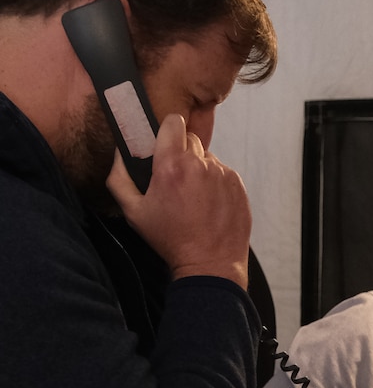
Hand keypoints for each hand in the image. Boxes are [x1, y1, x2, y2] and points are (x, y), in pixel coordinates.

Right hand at [107, 113, 250, 288]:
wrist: (210, 264)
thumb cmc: (171, 239)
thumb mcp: (133, 212)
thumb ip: (120, 177)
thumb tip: (120, 152)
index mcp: (172, 166)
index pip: (173, 123)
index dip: (168, 129)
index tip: (165, 140)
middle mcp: (200, 165)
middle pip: (190, 140)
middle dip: (182, 153)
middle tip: (176, 179)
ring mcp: (223, 175)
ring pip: (208, 158)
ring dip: (200, 170)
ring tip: (194, 197)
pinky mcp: (239, 186)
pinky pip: (224, 174)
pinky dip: (216, 183)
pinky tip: (209, 204)